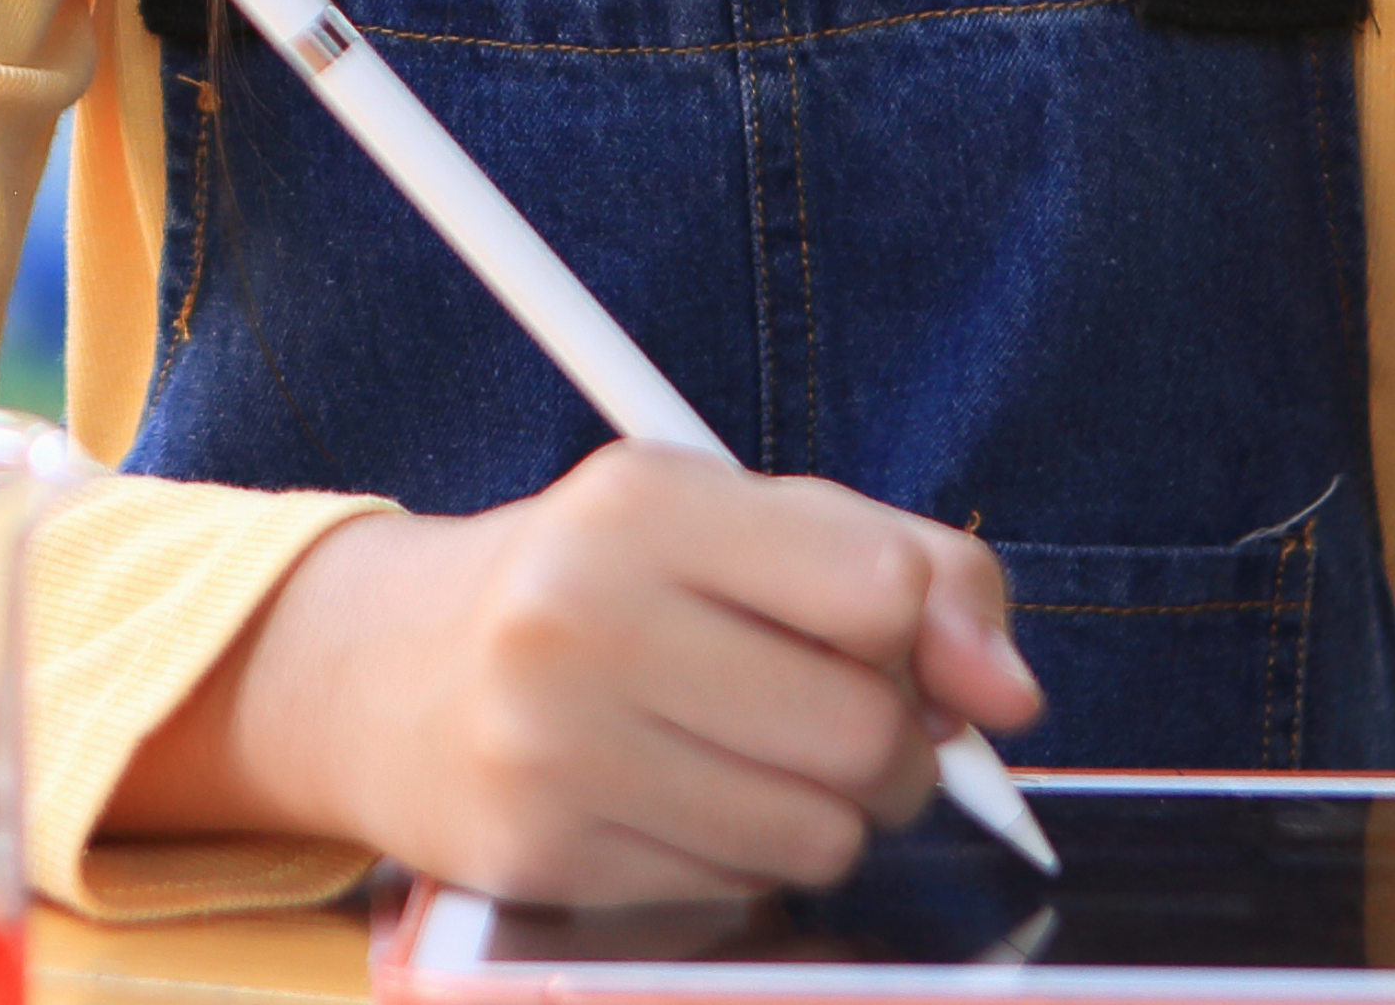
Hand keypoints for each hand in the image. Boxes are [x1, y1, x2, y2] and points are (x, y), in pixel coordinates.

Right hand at [107, 444, 1041, 901]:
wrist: (381, 672)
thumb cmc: (598, 584)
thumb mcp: (736, 520)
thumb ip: (909, 567)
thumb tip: (1013, 696)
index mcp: (640, 501)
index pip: (883, 589)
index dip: (931, 638)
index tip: (904, 649)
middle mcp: (579, 618)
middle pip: (865, 734)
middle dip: (889, 747)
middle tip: (833, 722)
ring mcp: (549, 748)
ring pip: (819, 835)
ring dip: (823, 816)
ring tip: (747, 760)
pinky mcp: (540, 858)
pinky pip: (740, 893)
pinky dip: (741, 861)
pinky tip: (673, 802)